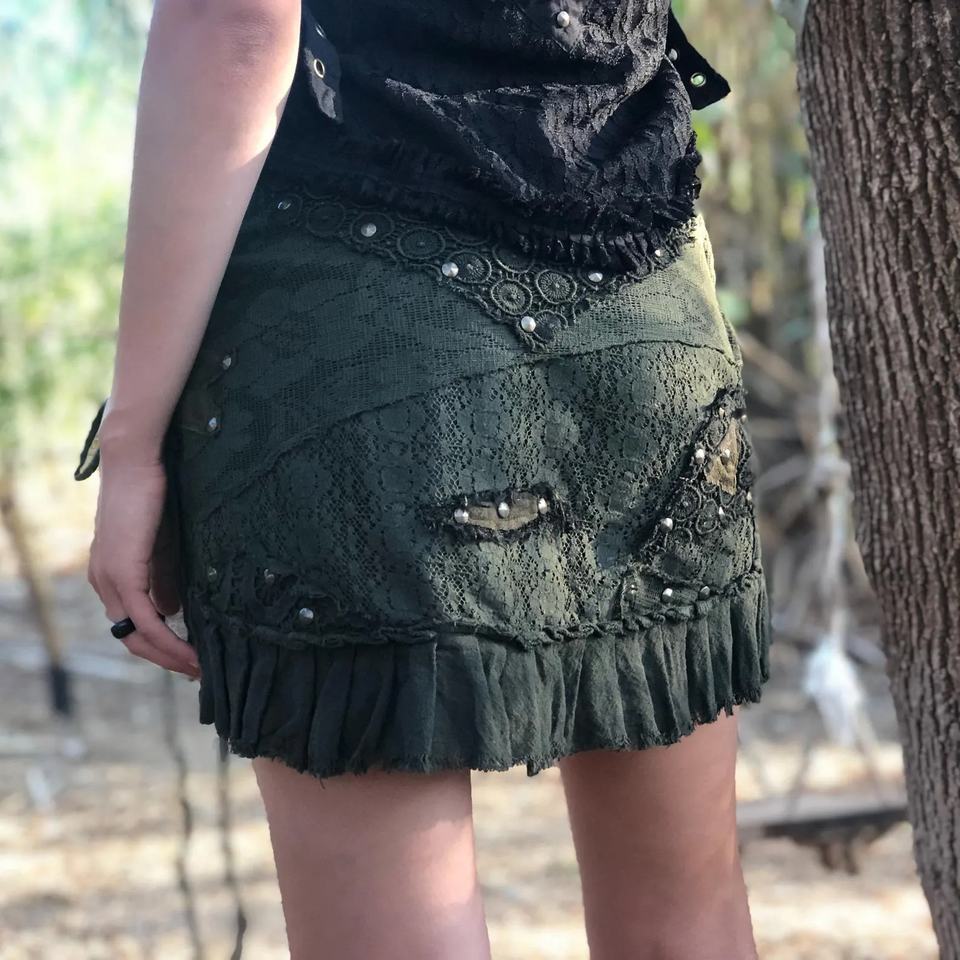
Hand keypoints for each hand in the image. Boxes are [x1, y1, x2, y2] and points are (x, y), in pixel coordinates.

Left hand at [88, 445, 199, 678]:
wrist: (136, 463)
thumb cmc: (151, 494)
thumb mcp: (161, 545)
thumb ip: (164, 578)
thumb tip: (171, 610)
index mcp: (111, 575)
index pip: (133, 625)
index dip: (161, 647)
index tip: (190, 658)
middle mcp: (104, 582)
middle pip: (132, 639)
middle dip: (166, 660)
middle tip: (197, 671)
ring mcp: (110, 579)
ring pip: (136, 636)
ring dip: (168, 656)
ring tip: (198, 666)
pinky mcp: (123, 572)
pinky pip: (145, 620)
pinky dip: (167, 639)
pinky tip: (189, 649)